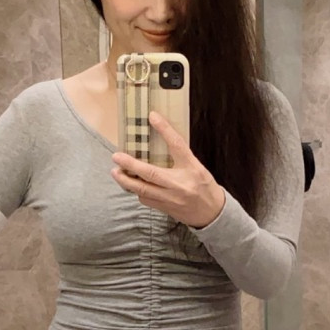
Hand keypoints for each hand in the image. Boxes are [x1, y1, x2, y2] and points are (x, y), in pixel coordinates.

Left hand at [111, 111, 225, 227]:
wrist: (212, 213)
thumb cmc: (204, 187)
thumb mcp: (197, 168)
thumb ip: (180, 157)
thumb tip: (161, 140)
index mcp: (192, 168)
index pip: (177, 145)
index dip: (165, 129)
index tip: (153, 116)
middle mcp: (180, 184)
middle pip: (151, 173)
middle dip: (130, 165)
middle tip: (116, 156)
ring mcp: (171, 199)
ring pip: (143, 190)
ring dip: (127, 181)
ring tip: (116, 172)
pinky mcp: (165, 209)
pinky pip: (146, 200)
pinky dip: (136, 191)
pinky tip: (131, 185)